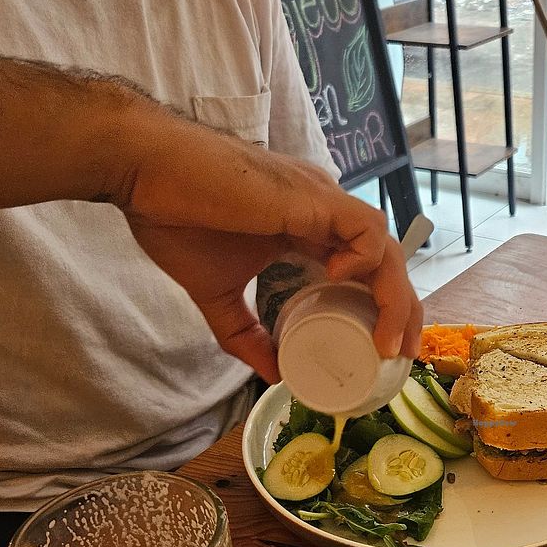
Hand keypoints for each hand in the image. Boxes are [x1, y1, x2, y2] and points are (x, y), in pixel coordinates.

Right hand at [119, 106, 422, 381]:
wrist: (143, 172)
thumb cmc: (176, 218)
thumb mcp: (216, 294)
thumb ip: (244, 334)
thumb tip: (272, 375)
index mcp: (310, 230)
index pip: (367, 269)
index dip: (385, 308)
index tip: (383, 350)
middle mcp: (325, 213)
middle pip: (388, 261)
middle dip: (403, 310)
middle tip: (398, 355)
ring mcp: (322, 201)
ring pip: (386, 248)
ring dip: (395, 297)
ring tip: (383, 340)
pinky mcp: (312, 198)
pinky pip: (366, 227)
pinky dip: (365, 259)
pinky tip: (339, 283)